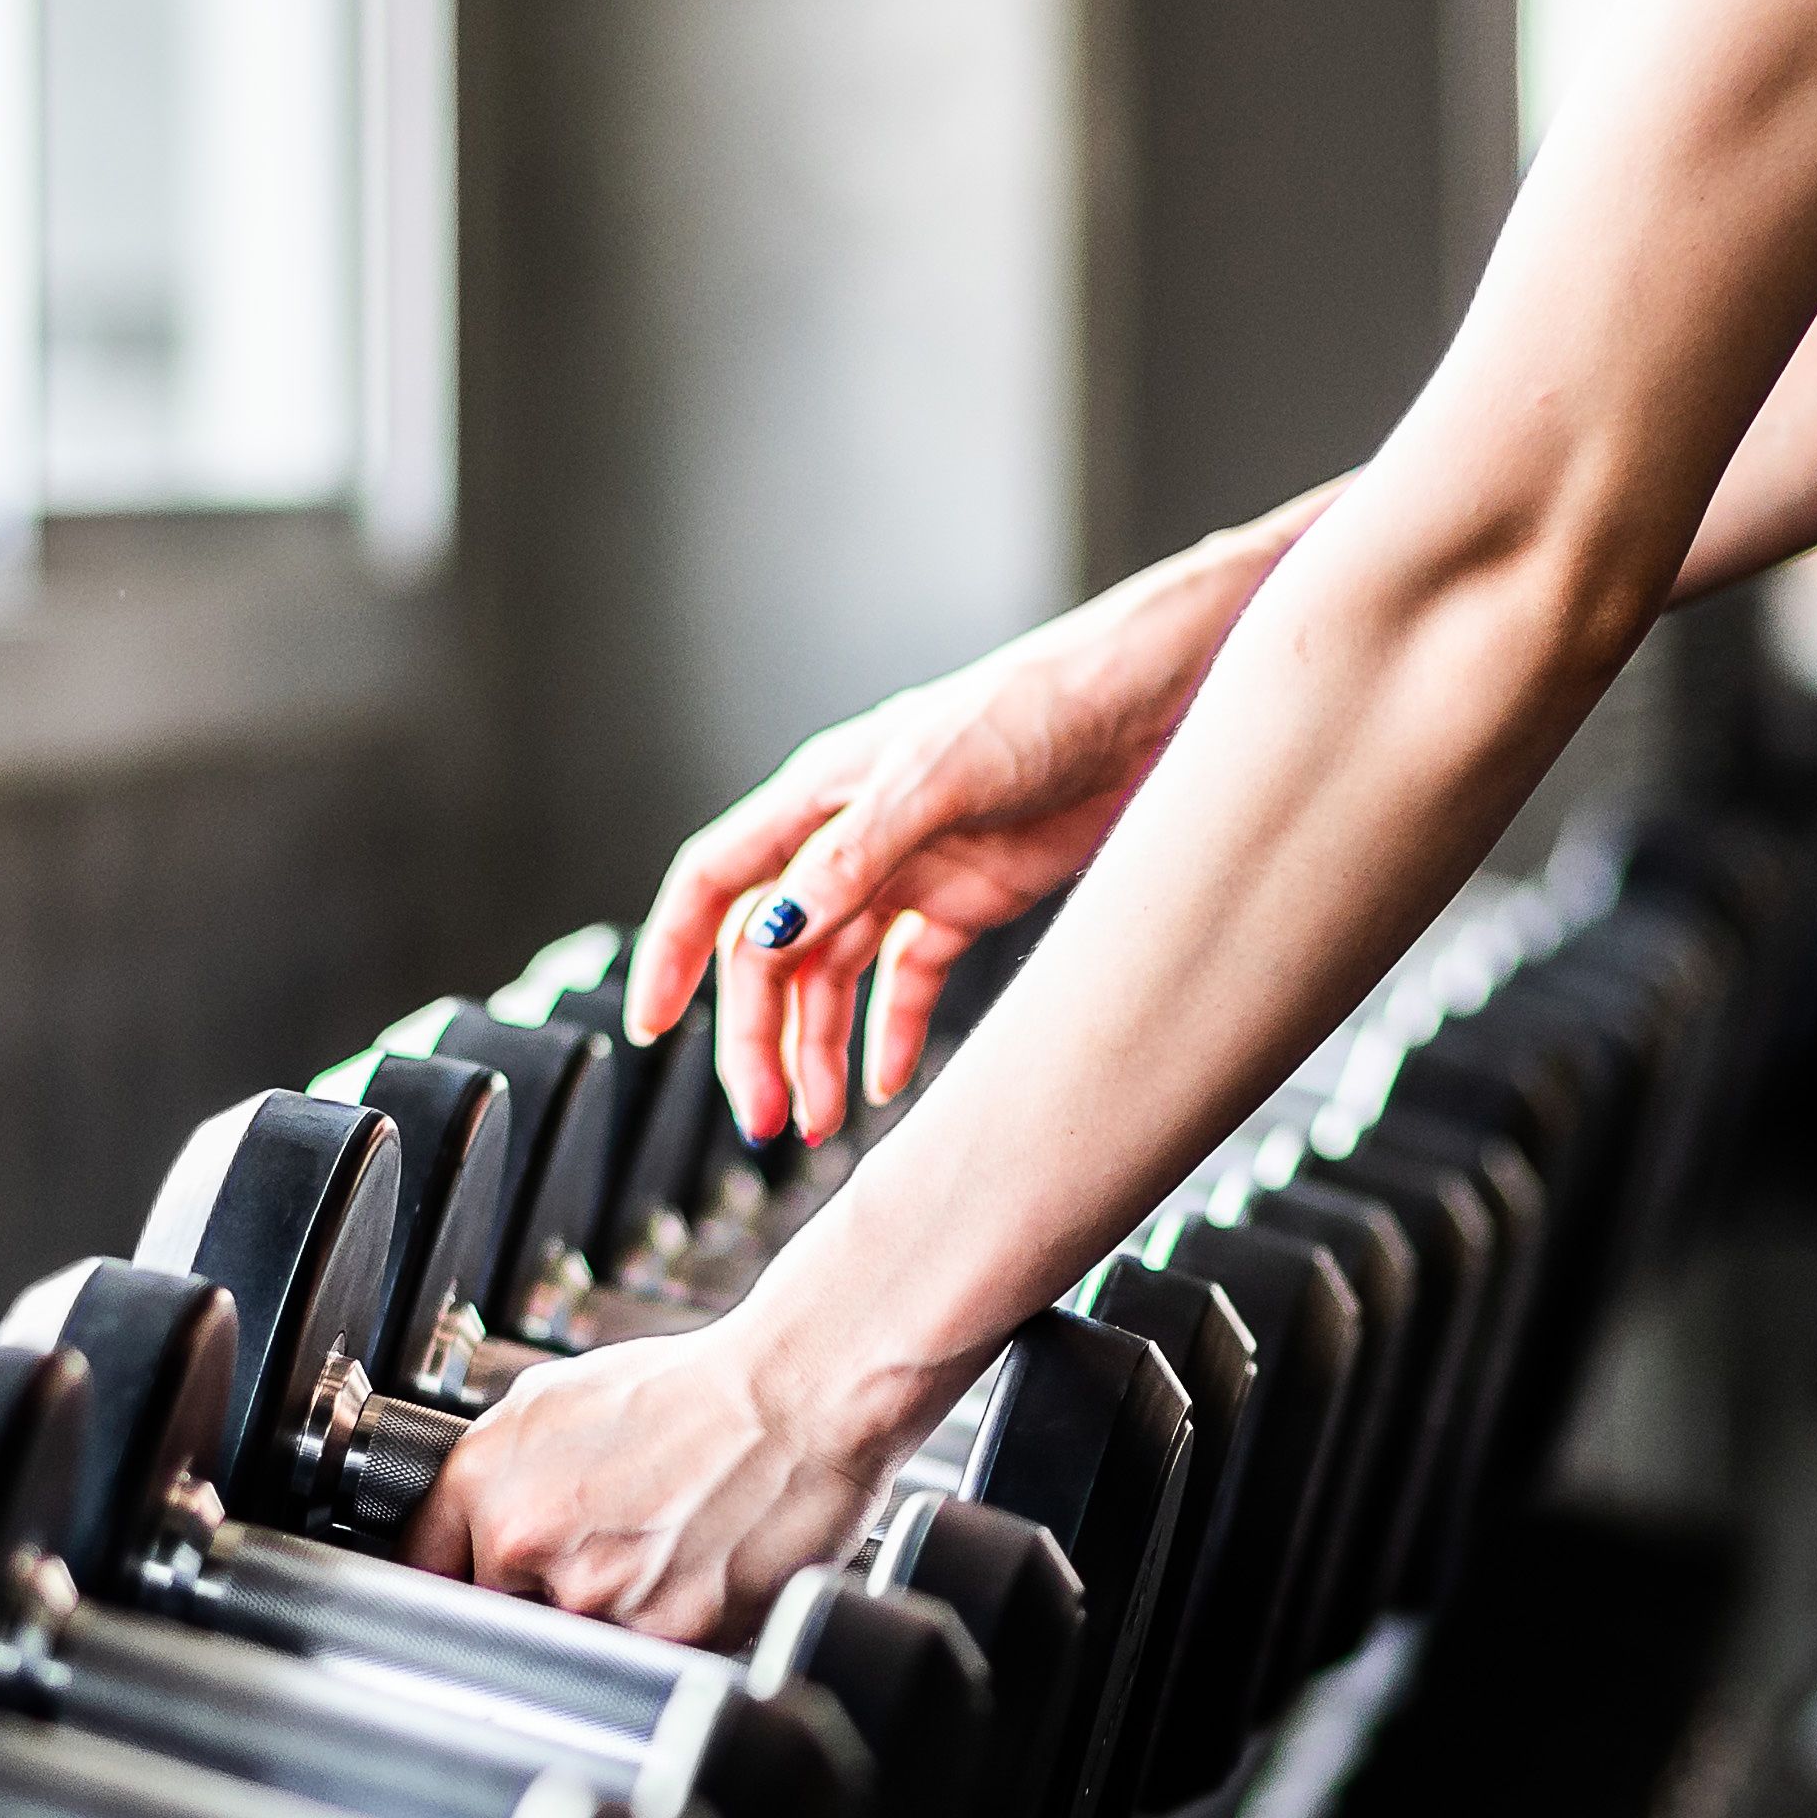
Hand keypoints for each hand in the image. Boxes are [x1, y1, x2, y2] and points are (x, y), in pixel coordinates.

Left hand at [398, 1323, 901, 1649]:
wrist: (802, 1393)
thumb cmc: (694, 1391)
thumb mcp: (556, 1401)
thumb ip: (491, 1474)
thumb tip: (450, 1536)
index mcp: (485, 1479)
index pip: (422, 1573)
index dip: (449, 1587)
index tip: (466, 1598)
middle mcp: (527, 1538)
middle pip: (498, 1621)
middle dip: (538, 1605)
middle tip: (599, 1564)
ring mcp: (595, 1593)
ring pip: (571, 1651)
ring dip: (605, 1627)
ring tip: (657, 1563)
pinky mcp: (667, 1632)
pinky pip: (642, 1666)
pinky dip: (665, 1637)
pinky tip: (694, 1578)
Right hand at [625, 486, 1341, 1143]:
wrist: (1163, 693)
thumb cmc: (1049, 701)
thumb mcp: (941, 775)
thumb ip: (855, 853)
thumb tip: (773, 931)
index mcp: (824, 793)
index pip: (715, 882)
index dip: (674, 955)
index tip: (653, 1029)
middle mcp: (853, 836)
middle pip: (771, 951)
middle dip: (757, 1037)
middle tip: (769, 1120)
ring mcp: (912, 869)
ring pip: (833, 977)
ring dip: (817, 1051)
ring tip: (821, 1124)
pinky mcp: (971, 896)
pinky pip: (907, 979)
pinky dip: (888, 1035)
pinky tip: (884, 1083)